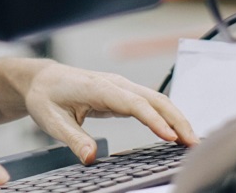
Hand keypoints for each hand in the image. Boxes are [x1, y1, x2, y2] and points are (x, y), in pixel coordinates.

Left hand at [20, 62, 196, 163]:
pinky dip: (167, 116)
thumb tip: (90, 157)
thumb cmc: (46, 96)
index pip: (134, 104)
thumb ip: (73, 139)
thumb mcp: (52, 121)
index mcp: (99, 87)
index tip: (171, 138)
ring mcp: (121, 87)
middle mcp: (115, 84)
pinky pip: (150, 103)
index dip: (155, 120)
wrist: (41, 79)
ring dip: (176, 118)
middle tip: (194, 144)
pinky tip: (176, 132)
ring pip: (157, 100)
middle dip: (177, 120)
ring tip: (192, 141)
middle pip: (155, 99)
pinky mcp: (123, 94)